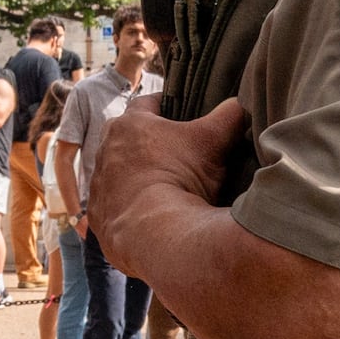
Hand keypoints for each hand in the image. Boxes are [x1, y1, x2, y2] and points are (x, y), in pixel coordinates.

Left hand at [93, 94, 240, 221]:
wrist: (159, 234)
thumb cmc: (184, 180)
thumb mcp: (213, 142)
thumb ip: (228, 116)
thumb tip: (241, 105)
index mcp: (130, 125)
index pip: (146, 104)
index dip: (166, 107)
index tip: (179, 113)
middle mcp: (106, 151)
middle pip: (126, 138)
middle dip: (147, 142)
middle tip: (173, 153)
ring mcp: (98, 185)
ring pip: (116, 172)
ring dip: (134, 176)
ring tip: (161, 187)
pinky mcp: (98, 216)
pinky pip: (112, 206)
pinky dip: (128, 207)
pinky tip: (148, 215)